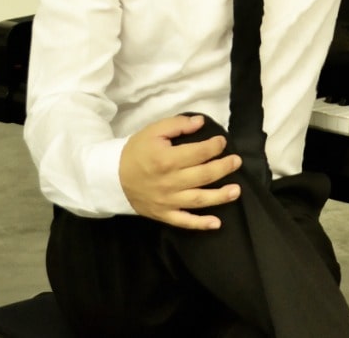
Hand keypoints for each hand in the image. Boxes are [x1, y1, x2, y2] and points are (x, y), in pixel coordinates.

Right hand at [119, 114, 242, 229]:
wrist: (111, 177)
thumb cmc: (135, 152)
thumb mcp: (153, 131)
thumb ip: (178, 125)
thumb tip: (201, 123)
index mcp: (166, 160)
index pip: (198, 153)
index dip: (214, 146)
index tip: (222, 142)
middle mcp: (169, 182)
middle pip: (203, 176)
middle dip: (223, 168)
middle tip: (237, 162)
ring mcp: (167, 201)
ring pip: (198, 200)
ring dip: (220, 196)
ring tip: (236, 191)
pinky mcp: (163, 214)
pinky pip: (184, 221)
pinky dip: (200, 224)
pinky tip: (216, 224)